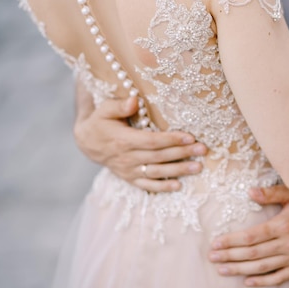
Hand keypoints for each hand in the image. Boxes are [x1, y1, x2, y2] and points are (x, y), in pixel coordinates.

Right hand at [73, 96, 206, 191]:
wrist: (86, 141)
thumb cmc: (100, 121)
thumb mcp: (105, 109)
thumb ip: (119, 105)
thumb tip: (135, 100)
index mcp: (122, 140)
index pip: (151, 141)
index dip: (171, 140)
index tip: (190, 137)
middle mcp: (126, 158)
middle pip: (159, 157)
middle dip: (182, 153)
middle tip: (202, 150)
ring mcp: (127, 170)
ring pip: (156, 172)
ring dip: (178, 170)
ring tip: (198, 167)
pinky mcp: (129, 178)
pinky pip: (147, 185)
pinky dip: (162, 187)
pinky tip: (179, 185)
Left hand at [209, 185, 288, 285]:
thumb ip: (271, 193)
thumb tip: (250, 192)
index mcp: (284, 225)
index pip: (252, 236)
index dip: (232, 241)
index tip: (216, 242)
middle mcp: (288, 243)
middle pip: (253, 253)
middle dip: (230, 256)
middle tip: (212, 257)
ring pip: (263, 267)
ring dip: (240, 269)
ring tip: (223, 269)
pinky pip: (279, 277)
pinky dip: (263, 281)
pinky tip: (248, 281)